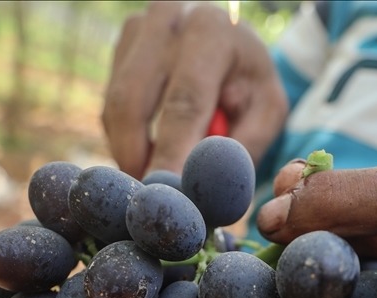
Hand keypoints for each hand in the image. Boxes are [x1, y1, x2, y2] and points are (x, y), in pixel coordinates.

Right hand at [103, 2, 287, 178]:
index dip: (170, 152)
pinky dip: (125, 139)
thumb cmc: (251, 83)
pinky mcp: (120, 47)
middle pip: (133, 100)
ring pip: (115, 106)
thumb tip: (205, 188)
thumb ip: (242, 145)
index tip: (164, 192)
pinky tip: (148, 153)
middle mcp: (168, 20)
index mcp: (212, 31)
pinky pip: (110, 107)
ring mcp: (137, 30)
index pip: (184, 102)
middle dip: (136, 156)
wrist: (233, 41)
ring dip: (129, 152)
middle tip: (147, 199)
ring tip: (153, 180)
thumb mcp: (267, 110)